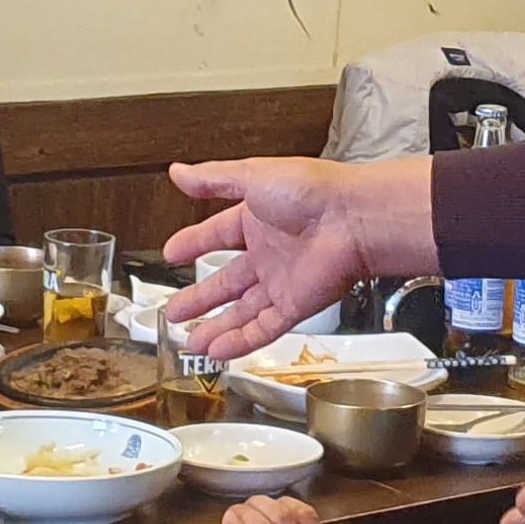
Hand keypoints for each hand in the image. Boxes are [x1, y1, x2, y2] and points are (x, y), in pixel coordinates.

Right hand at [159, 157, 432, 361]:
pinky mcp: (295, 306)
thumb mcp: (252, 176)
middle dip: (200, 298)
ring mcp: (282, 282)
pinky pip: (263, 329)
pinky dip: (240, 342)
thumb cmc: (311, 191)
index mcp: (258, 219)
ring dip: (216, 327)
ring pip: (242, 312)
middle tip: (174, 310)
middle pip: (228, 282)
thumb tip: (178, 172)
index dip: (194, 244)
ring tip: (190, 341)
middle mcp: (270, 253)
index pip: (218, 235)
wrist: (353, 219)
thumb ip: (213, 179)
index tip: (171, 254)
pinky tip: (217, 351)